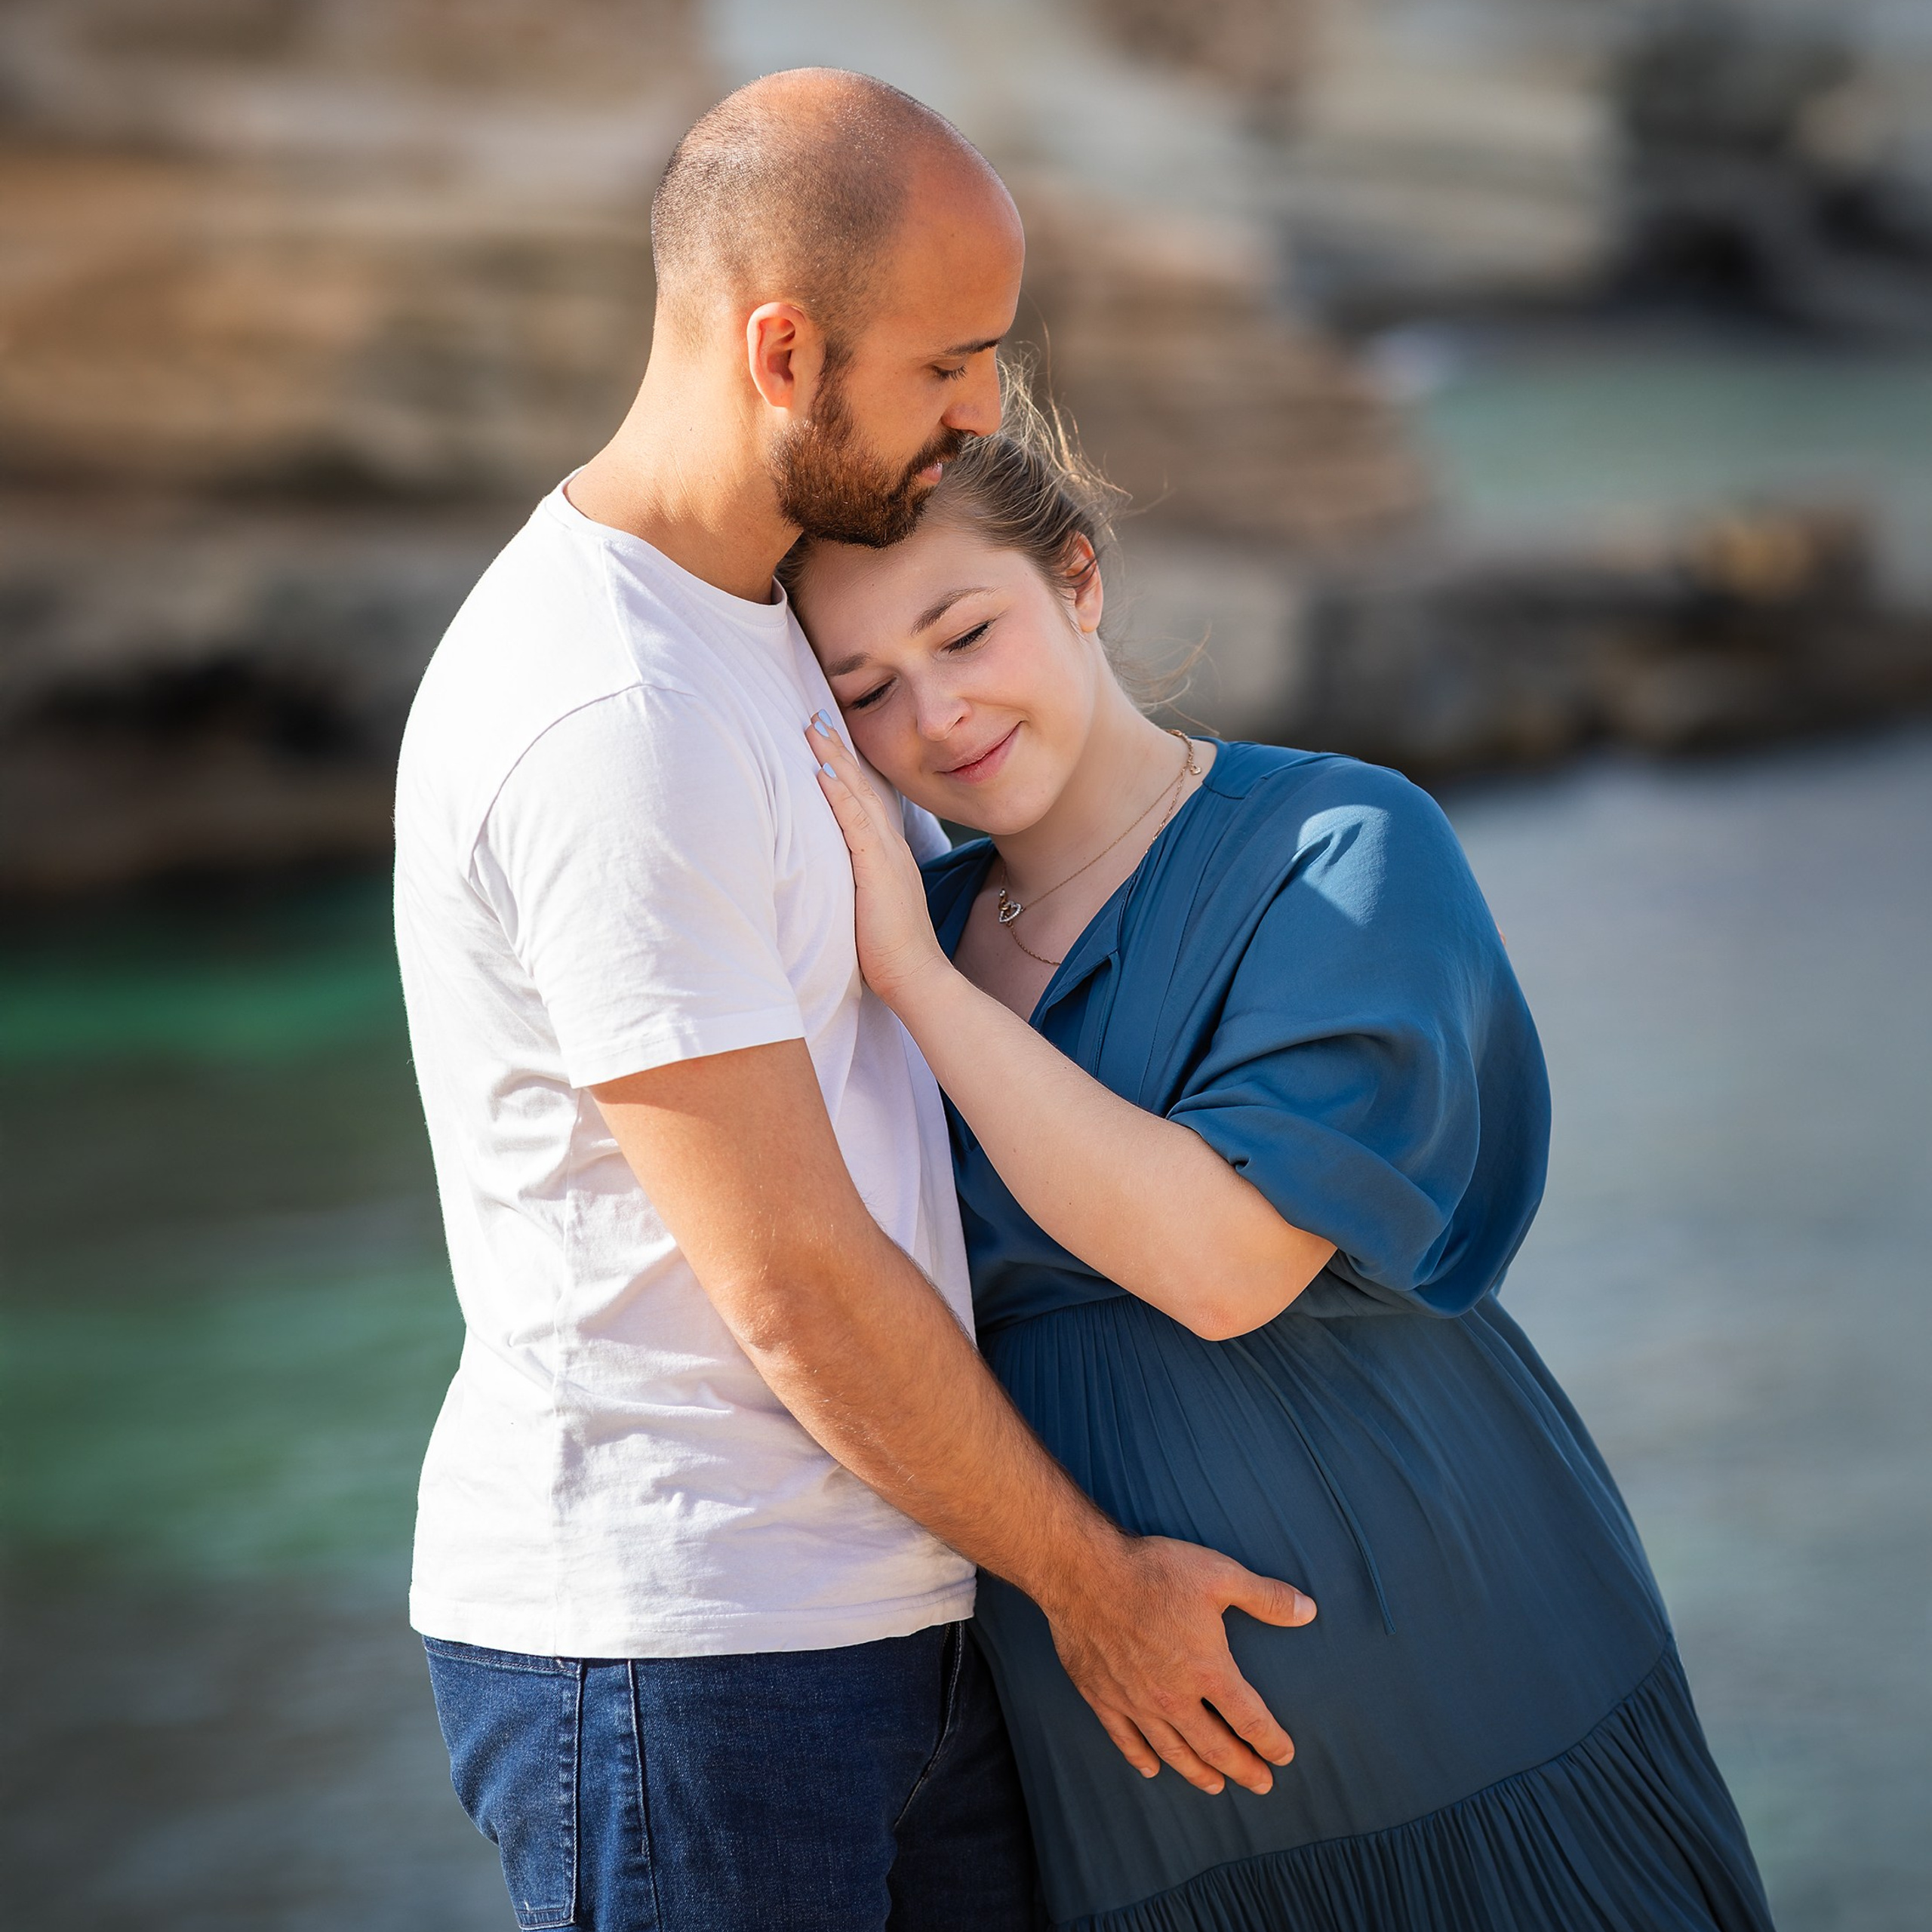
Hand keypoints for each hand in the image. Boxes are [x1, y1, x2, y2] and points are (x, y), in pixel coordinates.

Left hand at [808, 712, 949, 1007]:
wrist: (917, 976)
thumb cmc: (891, 949)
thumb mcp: (873, 903)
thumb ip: (861, 879)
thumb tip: (840, 873)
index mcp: (888, 853)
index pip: (865, 800)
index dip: (846, 767)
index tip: (827, 739)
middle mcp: (889, 846)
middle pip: (862, 786)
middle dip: (838, 750)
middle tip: (815, 716)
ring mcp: (885, 856)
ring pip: (858, 796)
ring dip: (834, 760)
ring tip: (813, 729)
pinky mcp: (877, 871)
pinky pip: (856, 825)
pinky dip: (839, 796)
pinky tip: (823, 773)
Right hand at [1043, 1531, 1315, 1795]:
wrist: (1084, 1572)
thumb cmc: (1153, 1570)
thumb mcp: (1219, 1574)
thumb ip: (1266, 1597)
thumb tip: (1309, 1611)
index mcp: (1208, 1670)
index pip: (1250, 1720)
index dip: (1271, 1742)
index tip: (1284, 1755)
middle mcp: (1174, 1697)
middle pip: (1216, 1747)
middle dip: (1243, 1769)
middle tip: (1260, 1784)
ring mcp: (1136, 1702)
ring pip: (1173, 1751)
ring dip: (1198, 1772)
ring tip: (1215, 1785)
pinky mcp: (1103, 1697)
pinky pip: (1126, 1740)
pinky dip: (1141, 1759)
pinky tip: (1152, 1769)